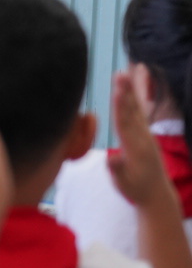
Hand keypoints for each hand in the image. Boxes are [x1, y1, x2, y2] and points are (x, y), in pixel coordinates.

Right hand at [107, 68, 176, 208]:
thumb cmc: (135, 190)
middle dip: (125, 92)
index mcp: (135, 149)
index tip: (117, 91)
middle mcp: (143, 138)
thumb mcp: (123, 185)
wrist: (157, 195)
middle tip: (120, 73)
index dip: (120, 106)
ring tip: (126, 72)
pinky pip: (140, 111)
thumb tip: (111, 158)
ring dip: (130, 90)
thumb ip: (117, 170)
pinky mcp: (145, 134)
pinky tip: (133, 86)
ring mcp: (146, 135)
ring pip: (137, 108)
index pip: (124, 123)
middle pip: (131, 111)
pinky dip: (136, 97)